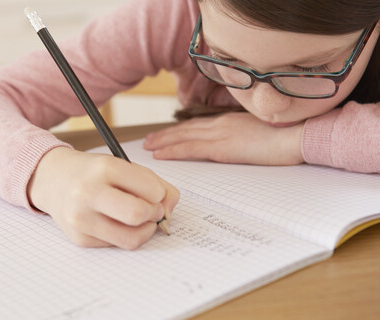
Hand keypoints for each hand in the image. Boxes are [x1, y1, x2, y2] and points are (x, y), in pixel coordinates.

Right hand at [27, 147, 179, 249]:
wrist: (54, 179)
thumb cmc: (94, 172)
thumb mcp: (123, 166)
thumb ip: (155, 183)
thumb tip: (169, 210)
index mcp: (105, 168)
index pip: (152, 190)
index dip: (161, 195)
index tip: (155, 194)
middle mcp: (89, 193)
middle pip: (139, 215)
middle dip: (154, 215)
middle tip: (151, 210)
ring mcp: (82, 218)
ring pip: (131, 238)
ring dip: (144, 231)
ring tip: (139, 219)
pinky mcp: (79, 238)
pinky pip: (117, 245)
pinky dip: (124, 235)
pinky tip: (115, 222)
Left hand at [143, 112, 304, 165]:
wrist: (300, 134)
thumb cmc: (286, 135)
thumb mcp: (258, 132)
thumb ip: (242, 136)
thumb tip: (234, 144)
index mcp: (230, 121)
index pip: (197, 126)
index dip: (179, 130)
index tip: (165, 134)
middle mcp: (221, 125)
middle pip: (186, 130)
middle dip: (165, 135)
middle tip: (147, 141)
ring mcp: (221, 134)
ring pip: (184, 138)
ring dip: (163, 142)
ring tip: (147, 147)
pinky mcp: (224, 147)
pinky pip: (192, 149)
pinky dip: (174, 151)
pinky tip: (161, 155)